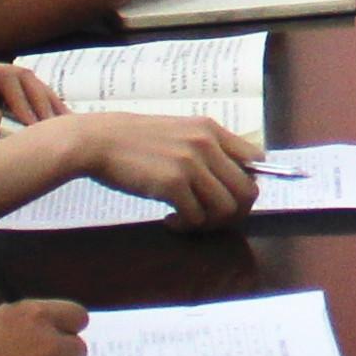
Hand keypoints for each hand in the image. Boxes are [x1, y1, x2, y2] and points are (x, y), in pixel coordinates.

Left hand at [0, 58, 55, 143]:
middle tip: (57, 124)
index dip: (23, 100)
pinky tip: (48, 119)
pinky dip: (34, 104)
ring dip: (43, 100)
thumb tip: (2, 120)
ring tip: (62, 121)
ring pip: (24, 82)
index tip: (34, 124)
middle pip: (21, 76)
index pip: (6, 78)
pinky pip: (18, 92)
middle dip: (41, 98)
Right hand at [62, 111, 261, 222]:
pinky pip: (196, 217)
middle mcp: (206, 144)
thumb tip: (231, 178)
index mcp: (211, 129)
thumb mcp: (179, 132)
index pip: (257, 160)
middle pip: (247, 191)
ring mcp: (191, 163)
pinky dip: (186, 226)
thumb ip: (206, 149)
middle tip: (211, 219)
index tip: (230, 197)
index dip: (249, 184)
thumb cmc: (135, 140)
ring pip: (225, 208)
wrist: (98, 141)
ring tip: (188, 220)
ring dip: (209, 223)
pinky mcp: (172, 183)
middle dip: (234, 213)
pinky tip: (170, 219)